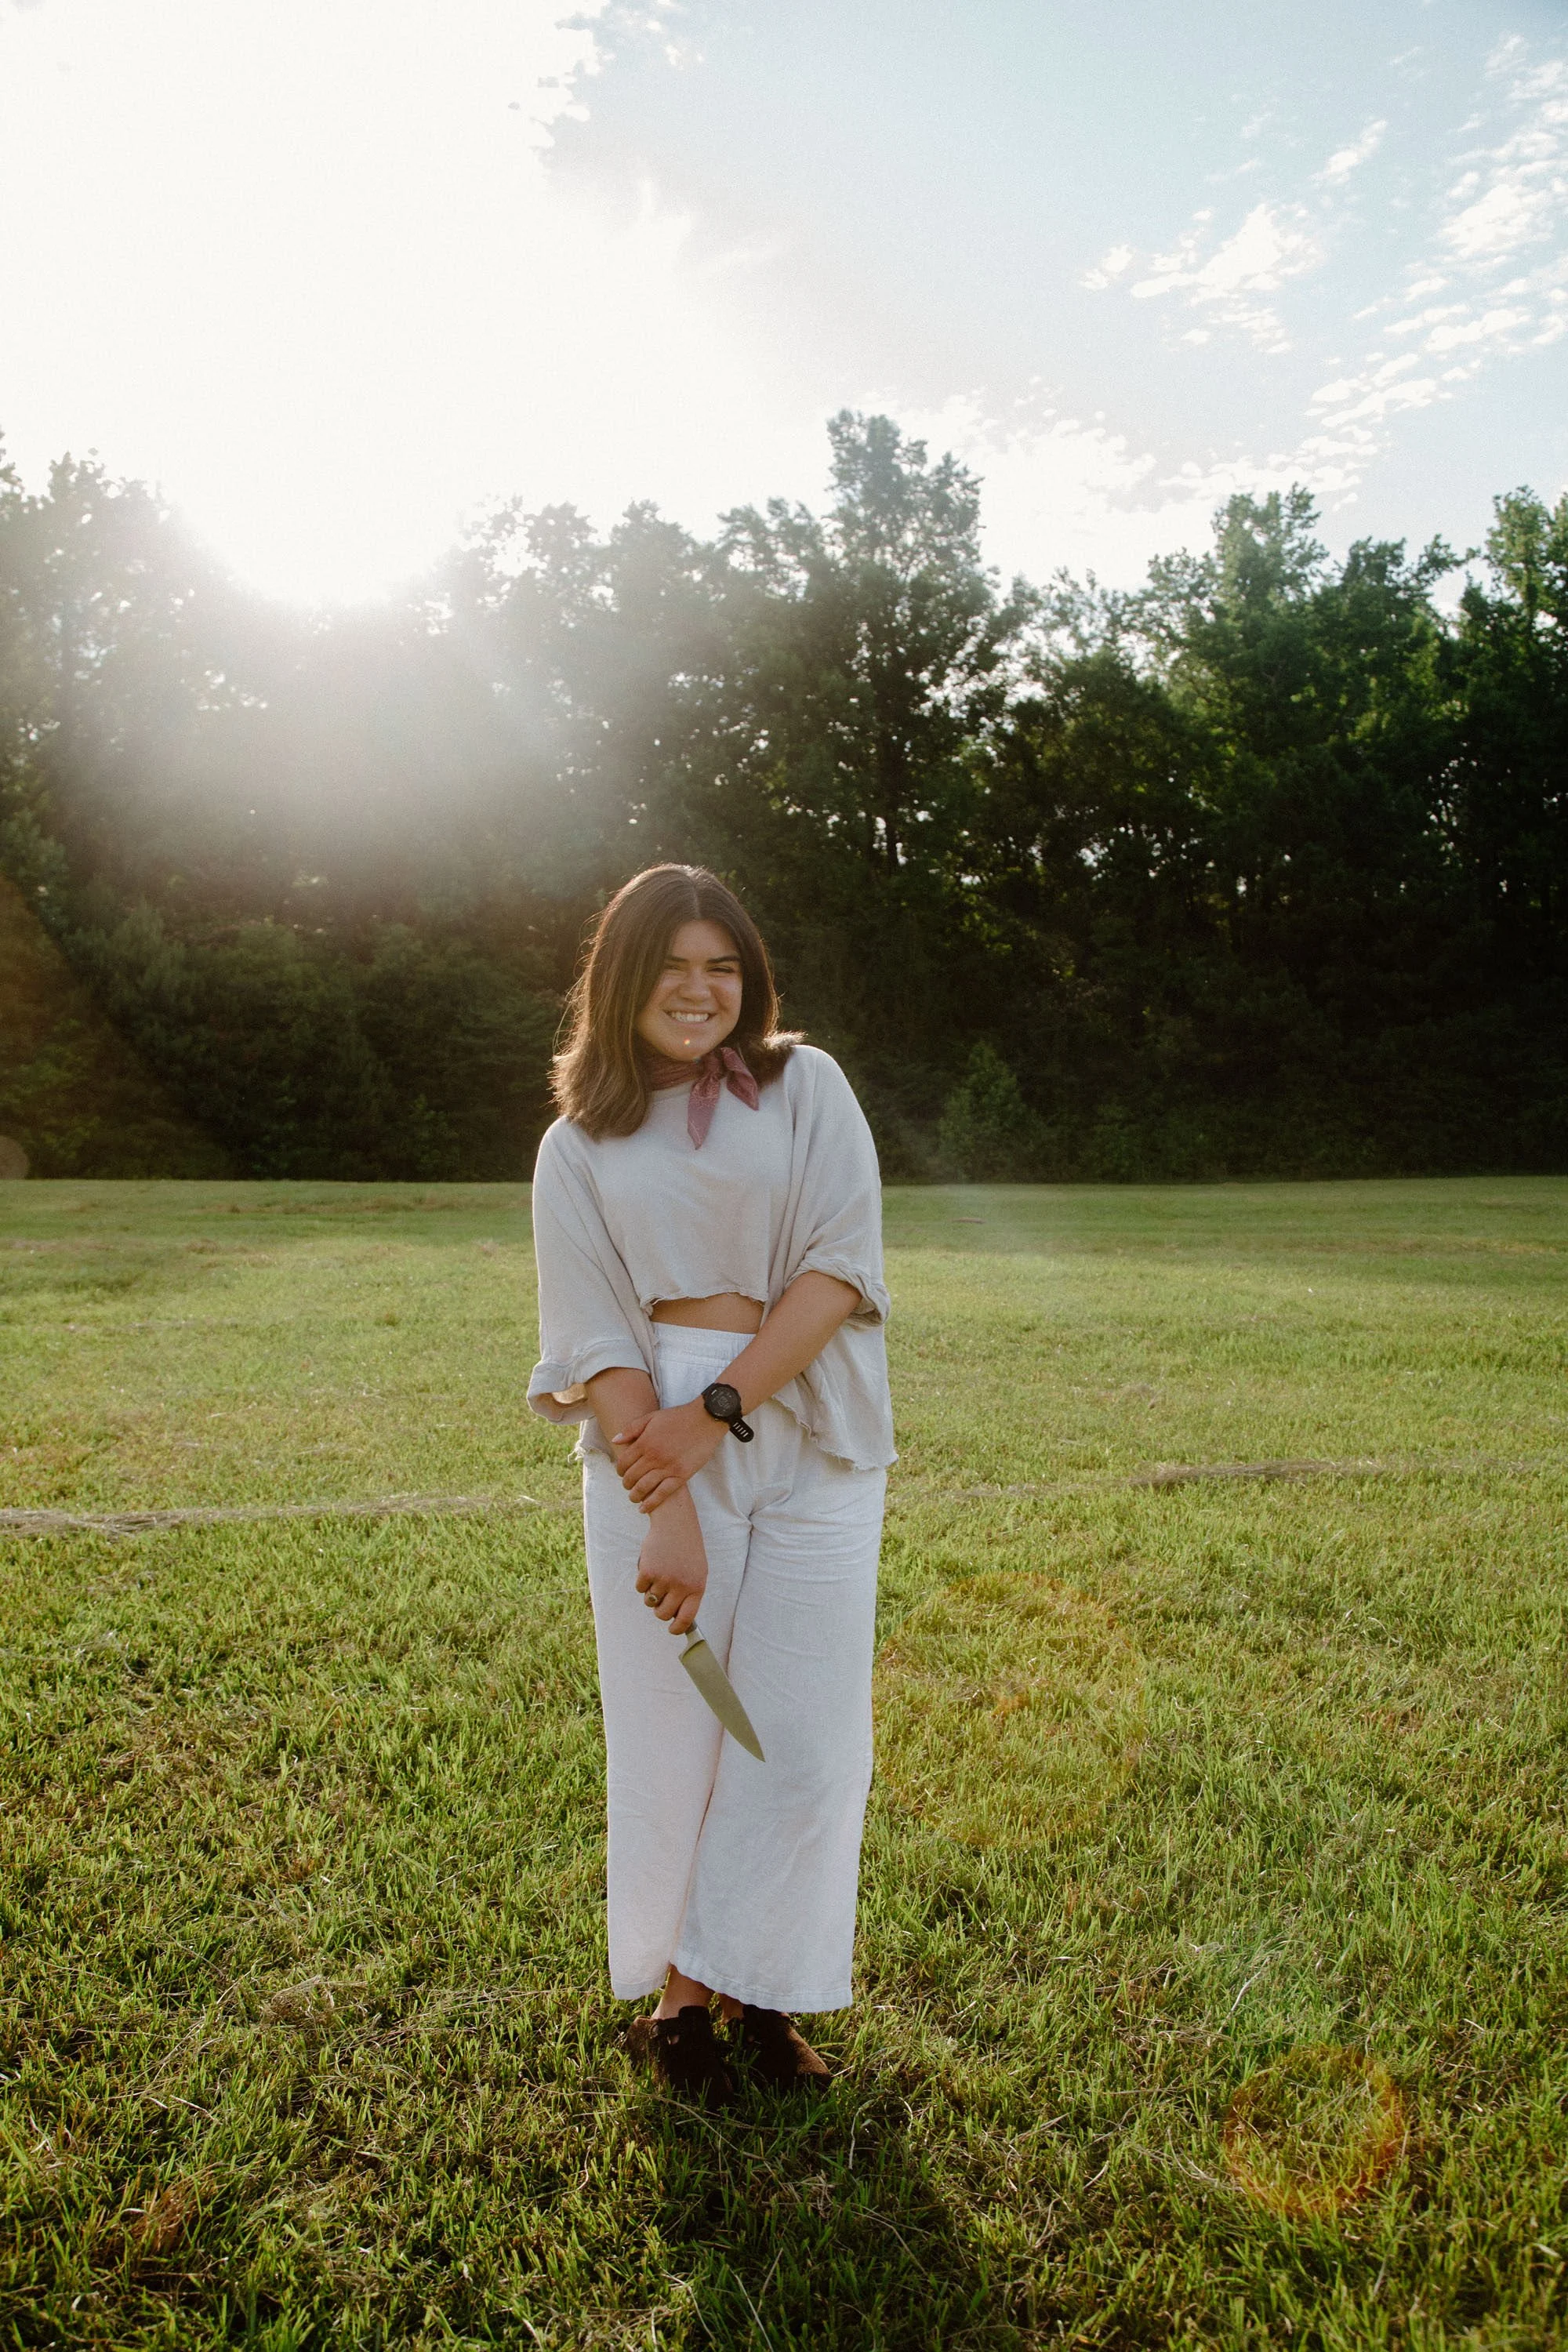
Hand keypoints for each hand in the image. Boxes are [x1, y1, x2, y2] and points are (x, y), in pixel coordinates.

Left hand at [613, 1399, 726, 1513]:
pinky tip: (644, 1508)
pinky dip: (651, 1503)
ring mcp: (668, 1467)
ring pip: (644, 1487)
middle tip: (627, 1486)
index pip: (624, 1462)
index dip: (620, 1470)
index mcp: (645, 1442)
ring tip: (634, 1497)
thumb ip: (632, 1428)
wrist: (706, 1419)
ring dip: (635, 1495)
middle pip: (632, 1476)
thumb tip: (615, 1440)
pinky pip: (663, 1493)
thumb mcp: (652, 1417)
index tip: (622, 1473)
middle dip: (626, 1483)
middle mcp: (654, 1456)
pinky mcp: (681, 1475)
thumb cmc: (678, 1417)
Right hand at [634, 1493, 707, 1635]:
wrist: (675, 1523)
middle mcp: (681, 1586)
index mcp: (697, 1587)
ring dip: (650, 1592)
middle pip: (663, 1613)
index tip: (671, 1629)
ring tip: (658, 1574)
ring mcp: (664, 1579)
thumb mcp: (697, 1571)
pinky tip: (651, 1565)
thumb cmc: (687, 1549)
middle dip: (658, 1610)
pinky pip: (639, 1588)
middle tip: (660, 1598)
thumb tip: (676, 1617)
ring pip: (649, 1601)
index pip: (686, 1618)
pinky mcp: (648, 1571)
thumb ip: (689, 1593)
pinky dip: (642, 1580)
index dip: (677, 1628)